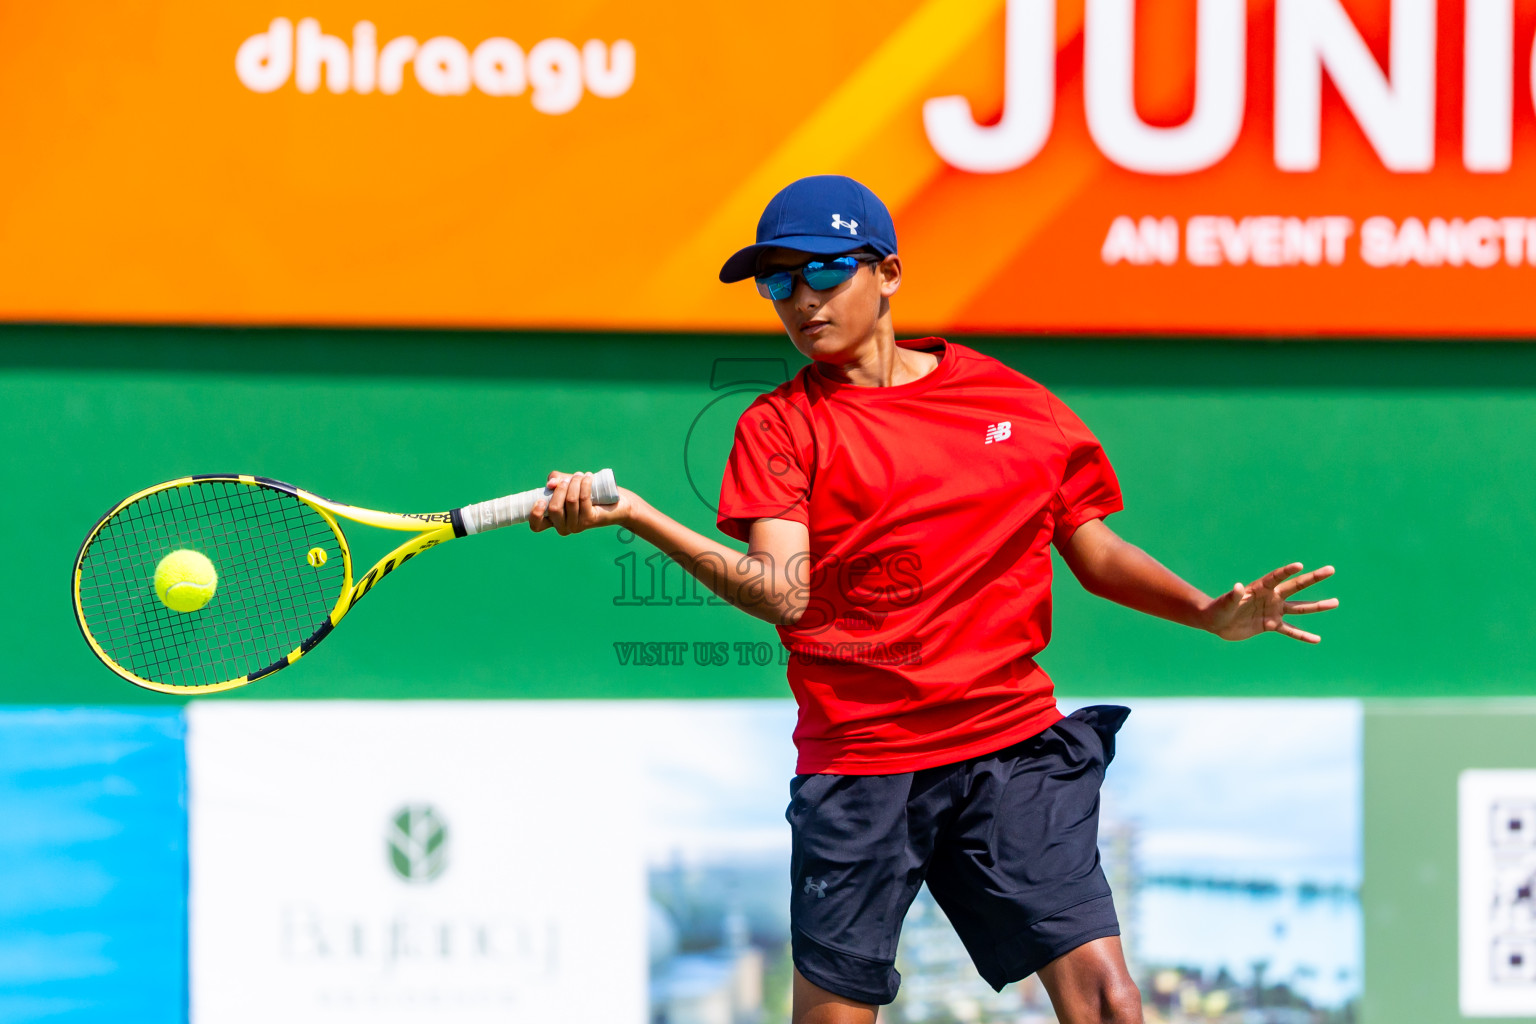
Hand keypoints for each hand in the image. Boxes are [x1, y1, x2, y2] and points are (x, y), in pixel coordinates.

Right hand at [527, 470, 635, 535]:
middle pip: (554, 509)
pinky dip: (584, 484)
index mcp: (553, 520)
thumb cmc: (590, 492)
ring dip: (574, 483)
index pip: (536, 525)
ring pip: (570, 501)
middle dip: (560, 489)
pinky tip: (588, 477)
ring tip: (581, 475)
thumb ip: (556, 480)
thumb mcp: (569, 483)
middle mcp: (563, 526)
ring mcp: (576, 525)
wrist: (618, 502)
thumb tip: (551, 484)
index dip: (535, 514)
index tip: (540, 500)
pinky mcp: (590, 520)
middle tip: (568, 479)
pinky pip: (583, 499)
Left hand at [1203, 563, 1338, 643]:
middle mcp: (1271, 597)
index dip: (1287, 571)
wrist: (1217, 623)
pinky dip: (1303, 635)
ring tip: (1335, 602)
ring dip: (1317, 606)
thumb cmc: (1219, 609)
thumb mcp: (1225, 602)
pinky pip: (1290, 631)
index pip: (1276, 577)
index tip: (1300, 565)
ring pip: (1299, 608)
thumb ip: (1233, 595)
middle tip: (1331, 569)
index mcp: (1260, 588)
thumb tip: (1238, 586)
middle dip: (1313, 578)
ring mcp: (1273, 611)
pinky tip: (1317, 639)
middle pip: (1296, 586)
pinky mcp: (1271, 625)